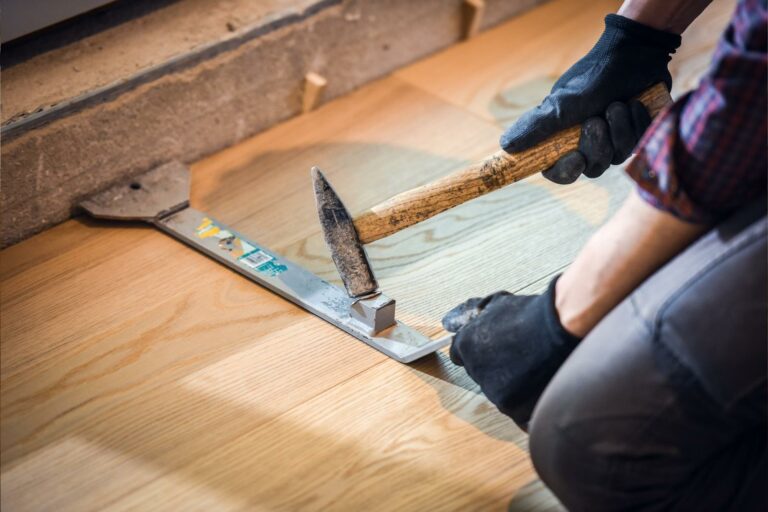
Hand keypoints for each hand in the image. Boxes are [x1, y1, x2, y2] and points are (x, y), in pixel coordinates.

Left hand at [442, 277, 579, 428]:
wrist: (562, 326)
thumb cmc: (531, 313)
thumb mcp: (495, 305)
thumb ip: (467, 315)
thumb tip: (447, 322)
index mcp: (466, 347)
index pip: (460, 356)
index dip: (479, 352)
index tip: (494, 350)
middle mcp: (476, 372)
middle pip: (481, 376)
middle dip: (497, 368)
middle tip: (521, 355)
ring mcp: (495, 393)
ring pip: (500, 395)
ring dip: (514, 386)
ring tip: (535, 366)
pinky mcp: (516, 409)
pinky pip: (518, 414)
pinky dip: (528, 404)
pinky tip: (540, 385)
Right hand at [501, 14, 679, 183]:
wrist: (635, 53)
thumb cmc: (594, 77)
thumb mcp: (562, 103)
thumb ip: (536, 126)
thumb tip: (505, 146)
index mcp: (562, 138)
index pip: (558, 171)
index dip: (566, 171)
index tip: (576, 159)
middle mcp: (586, 142)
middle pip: (592, 168)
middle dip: (598, 145)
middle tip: (597, 120)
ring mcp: (613, 140)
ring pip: (617, 157)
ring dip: (619, 130)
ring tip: (618, 104)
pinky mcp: (635, 134)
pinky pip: (638, 145)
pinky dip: (636, 123)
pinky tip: (633, 104)